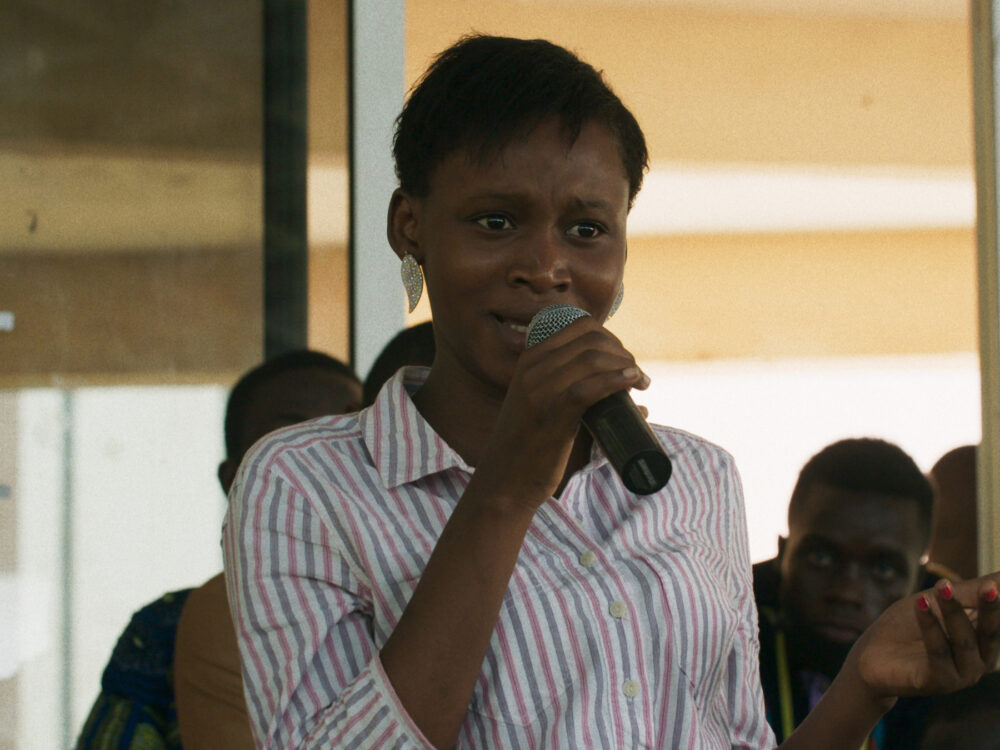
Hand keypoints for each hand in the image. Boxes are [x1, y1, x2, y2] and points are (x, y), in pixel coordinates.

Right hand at [475, 315, 648, 507]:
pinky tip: (632, 382)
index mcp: (529, 360)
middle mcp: (532, 368)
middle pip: (590, 339)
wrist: (504, 481)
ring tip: (641, 382)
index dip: (610, 337)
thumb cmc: (530, 448)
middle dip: (622, 351)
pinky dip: (617, 380)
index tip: (624, 359)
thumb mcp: (542, 406)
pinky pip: (590, 387)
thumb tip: (634, 396)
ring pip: (593, 359)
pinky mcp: (552, 414)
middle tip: (637, 374)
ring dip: (626, 364)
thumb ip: (576, 395)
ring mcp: (540, 390)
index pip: (578, 325)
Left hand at [850, 574, 999, 702]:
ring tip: (942, 586)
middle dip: (990, 608)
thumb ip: (970, 591)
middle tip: (989, 587)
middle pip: (989, 632)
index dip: (997, 602)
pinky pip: (938, 652)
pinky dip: (930, 626)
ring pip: (963, 641)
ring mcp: (962, 675)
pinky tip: (920, 603)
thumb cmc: (909, 625)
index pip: (997, 620)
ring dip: (952, 611)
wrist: (871, 655)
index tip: (994, 584)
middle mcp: (980, 661)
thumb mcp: (938, 602)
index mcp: (984, 641)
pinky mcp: (940, 683)